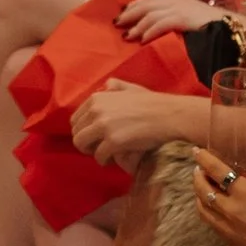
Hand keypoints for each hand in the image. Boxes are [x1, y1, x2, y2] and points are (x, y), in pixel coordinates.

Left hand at [68, 83, 192, 163]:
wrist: (170, 116)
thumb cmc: (153, 103)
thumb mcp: (131, 88)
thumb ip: (115, 86)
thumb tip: (106, 85)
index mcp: (97, 98)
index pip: (75, 119)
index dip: (83, 131)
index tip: (94, 137)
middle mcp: (96, 110)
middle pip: (76, 133)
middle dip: (86, 143)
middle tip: (99, 148)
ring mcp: (104, 126)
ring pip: (82, 145)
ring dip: (92, 152)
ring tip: (105, 154)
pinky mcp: (113, 141)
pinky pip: (99, 156)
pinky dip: (104, 160)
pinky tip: (113, 159)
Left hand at [116, 0, 223, 43]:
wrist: (233, 31)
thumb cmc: (214, 30)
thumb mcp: (190, 22)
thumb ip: (175, 21)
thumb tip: (156, 30)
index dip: (134, 5)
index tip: (122, 12)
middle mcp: (177, 0)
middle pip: (146, 3)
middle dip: (130, 13)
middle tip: (117, 23)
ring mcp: (181, 8)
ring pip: (151, 13)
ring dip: (137, 25)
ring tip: (127, 35)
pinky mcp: (184, 18)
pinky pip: (161, 23)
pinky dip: (149, 31)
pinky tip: (142, 40)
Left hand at [192, 149, 245, 245]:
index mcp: (244, 194)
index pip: (217, 171)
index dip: (204, 159)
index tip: (197, 151)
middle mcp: (230, 209)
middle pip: (203, 188)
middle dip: (198, 176)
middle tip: (199, 169)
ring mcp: (225, 226)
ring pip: (202, 206)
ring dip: (198, 193)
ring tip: (202, 186)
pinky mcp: (227, 240)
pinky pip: (209, 221)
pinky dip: (205, 210)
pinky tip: (211, 207)